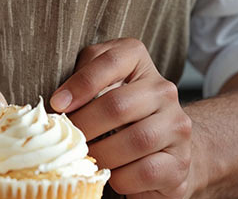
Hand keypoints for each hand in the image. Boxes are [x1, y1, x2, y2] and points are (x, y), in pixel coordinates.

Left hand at [50, 39, 203, 198]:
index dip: (81, 82)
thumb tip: (58, 102)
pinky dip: (121, 178)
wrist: (165, 151)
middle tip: (68, 141)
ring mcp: (176, 126)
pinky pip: (145, 171)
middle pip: (118, 104)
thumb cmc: (121, 118)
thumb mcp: (100, 89)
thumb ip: (82, 82)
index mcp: (140, 63)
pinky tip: (112, 175)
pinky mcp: (179, 162)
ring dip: (102, 154)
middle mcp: (163, 90)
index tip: (57, 104)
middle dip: (85, 126)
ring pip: (136, 140)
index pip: (112, 60)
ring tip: (87, 159)